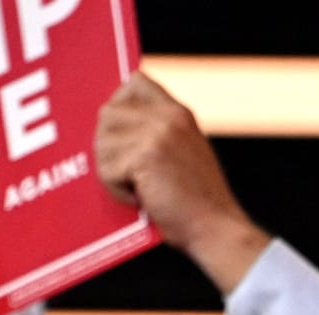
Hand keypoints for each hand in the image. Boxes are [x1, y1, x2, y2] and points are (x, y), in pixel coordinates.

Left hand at [95, 74, 268, 289]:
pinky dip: (117, 191)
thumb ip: (157, 134)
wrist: (216, 228)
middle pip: (108, 113)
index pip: (135, 82)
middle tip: (126, 174)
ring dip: (111, 172)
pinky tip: (140, 200)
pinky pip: (107, 169)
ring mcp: (157, 133)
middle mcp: (168, 116)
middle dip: (107, 146)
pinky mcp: (145, 156)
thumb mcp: (185, 154)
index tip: (121, 133)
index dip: (119, 104)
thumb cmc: (197, 204)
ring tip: (137, 189)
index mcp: (177, 114)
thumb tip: (112, 132)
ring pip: (102, 143)